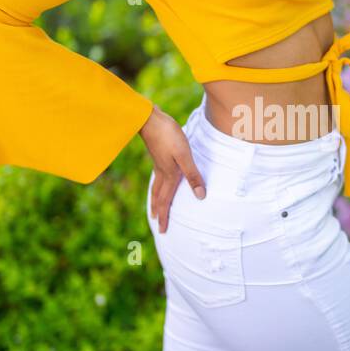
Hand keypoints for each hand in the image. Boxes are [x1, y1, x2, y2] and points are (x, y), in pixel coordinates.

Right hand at [139, 107, 205, 233]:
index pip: (166, 201)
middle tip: (157, 225)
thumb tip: (200, 196)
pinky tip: (159, 181)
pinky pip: (156, 178)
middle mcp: (161, 173)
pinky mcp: (157, 156)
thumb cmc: (168, 135)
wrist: (149, 119)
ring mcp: (158, 164)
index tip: (163, 231)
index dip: (165, 216)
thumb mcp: (184, 155)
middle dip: (158, 212)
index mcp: (169, 175)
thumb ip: (193, 175)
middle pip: (159, 197)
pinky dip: (156, 186)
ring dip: (155, 200)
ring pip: (156, 187)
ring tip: (153, 208)